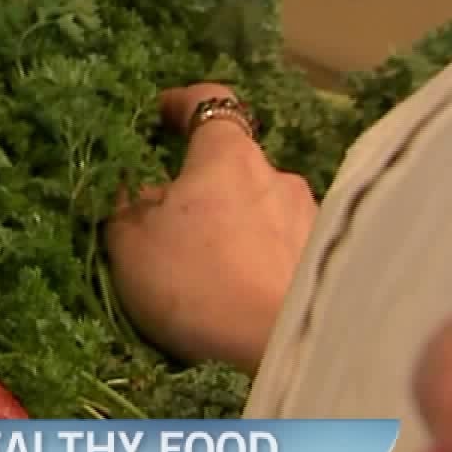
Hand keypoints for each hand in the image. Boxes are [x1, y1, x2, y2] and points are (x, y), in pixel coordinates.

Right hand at [105, 84, 318, 371]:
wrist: (278, 348)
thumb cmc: (195, 281)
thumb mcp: (130, 243)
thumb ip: (127, 205)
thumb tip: (139, 191)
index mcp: (228, 156)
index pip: (210, 103)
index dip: (181, 104)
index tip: (159, 116)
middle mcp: (278, 174)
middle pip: (234, 165)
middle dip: (204, 185)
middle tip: (172, 222)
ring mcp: (310, 217)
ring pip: (261, 208)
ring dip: (236, 225)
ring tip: (211, 270)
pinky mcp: (325, 260)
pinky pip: (282, 245)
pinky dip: (260, 257)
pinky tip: (242, 292)